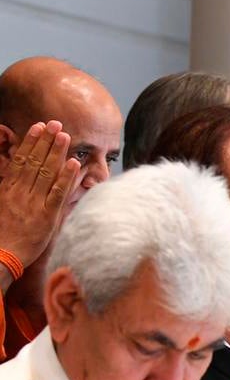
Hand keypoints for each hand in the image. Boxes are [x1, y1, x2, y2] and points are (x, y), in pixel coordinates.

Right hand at [0, 120, 79, 268]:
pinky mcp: (46, 216)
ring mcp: (33, 203)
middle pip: (34, 161)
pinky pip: (58, 193)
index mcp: (8, 188)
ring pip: (46, 172)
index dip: (30, 142)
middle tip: (55, 123)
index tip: (38, 127)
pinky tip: (73, 164)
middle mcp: (20, 192)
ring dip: (56, 153)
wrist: (3, 255)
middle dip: (45, 141)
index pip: (20, 159)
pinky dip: (66, 178)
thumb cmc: (5, 232)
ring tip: (65, 136)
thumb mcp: (4, 204)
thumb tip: (20, 172)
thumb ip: (13, 188)